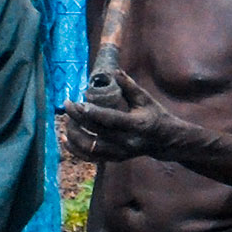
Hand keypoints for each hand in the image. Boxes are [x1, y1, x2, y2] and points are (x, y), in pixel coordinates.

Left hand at [61, 72, 191, 162]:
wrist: (166, 141)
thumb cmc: (155, 115)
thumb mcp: (146, 99)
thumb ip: (129, 86)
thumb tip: (115, 72)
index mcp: (136, 125)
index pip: (111, 120)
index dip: (93, 112)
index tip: (78, 103)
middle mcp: (127, 141)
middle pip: (96, 131)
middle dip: (78, 118)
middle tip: (67, 104)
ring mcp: (121, 152)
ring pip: (90, 148)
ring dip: (74, 134)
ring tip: (67, 120)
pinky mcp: (115, 159)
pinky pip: (91, 157)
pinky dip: (76, 149)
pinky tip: (65, 138)